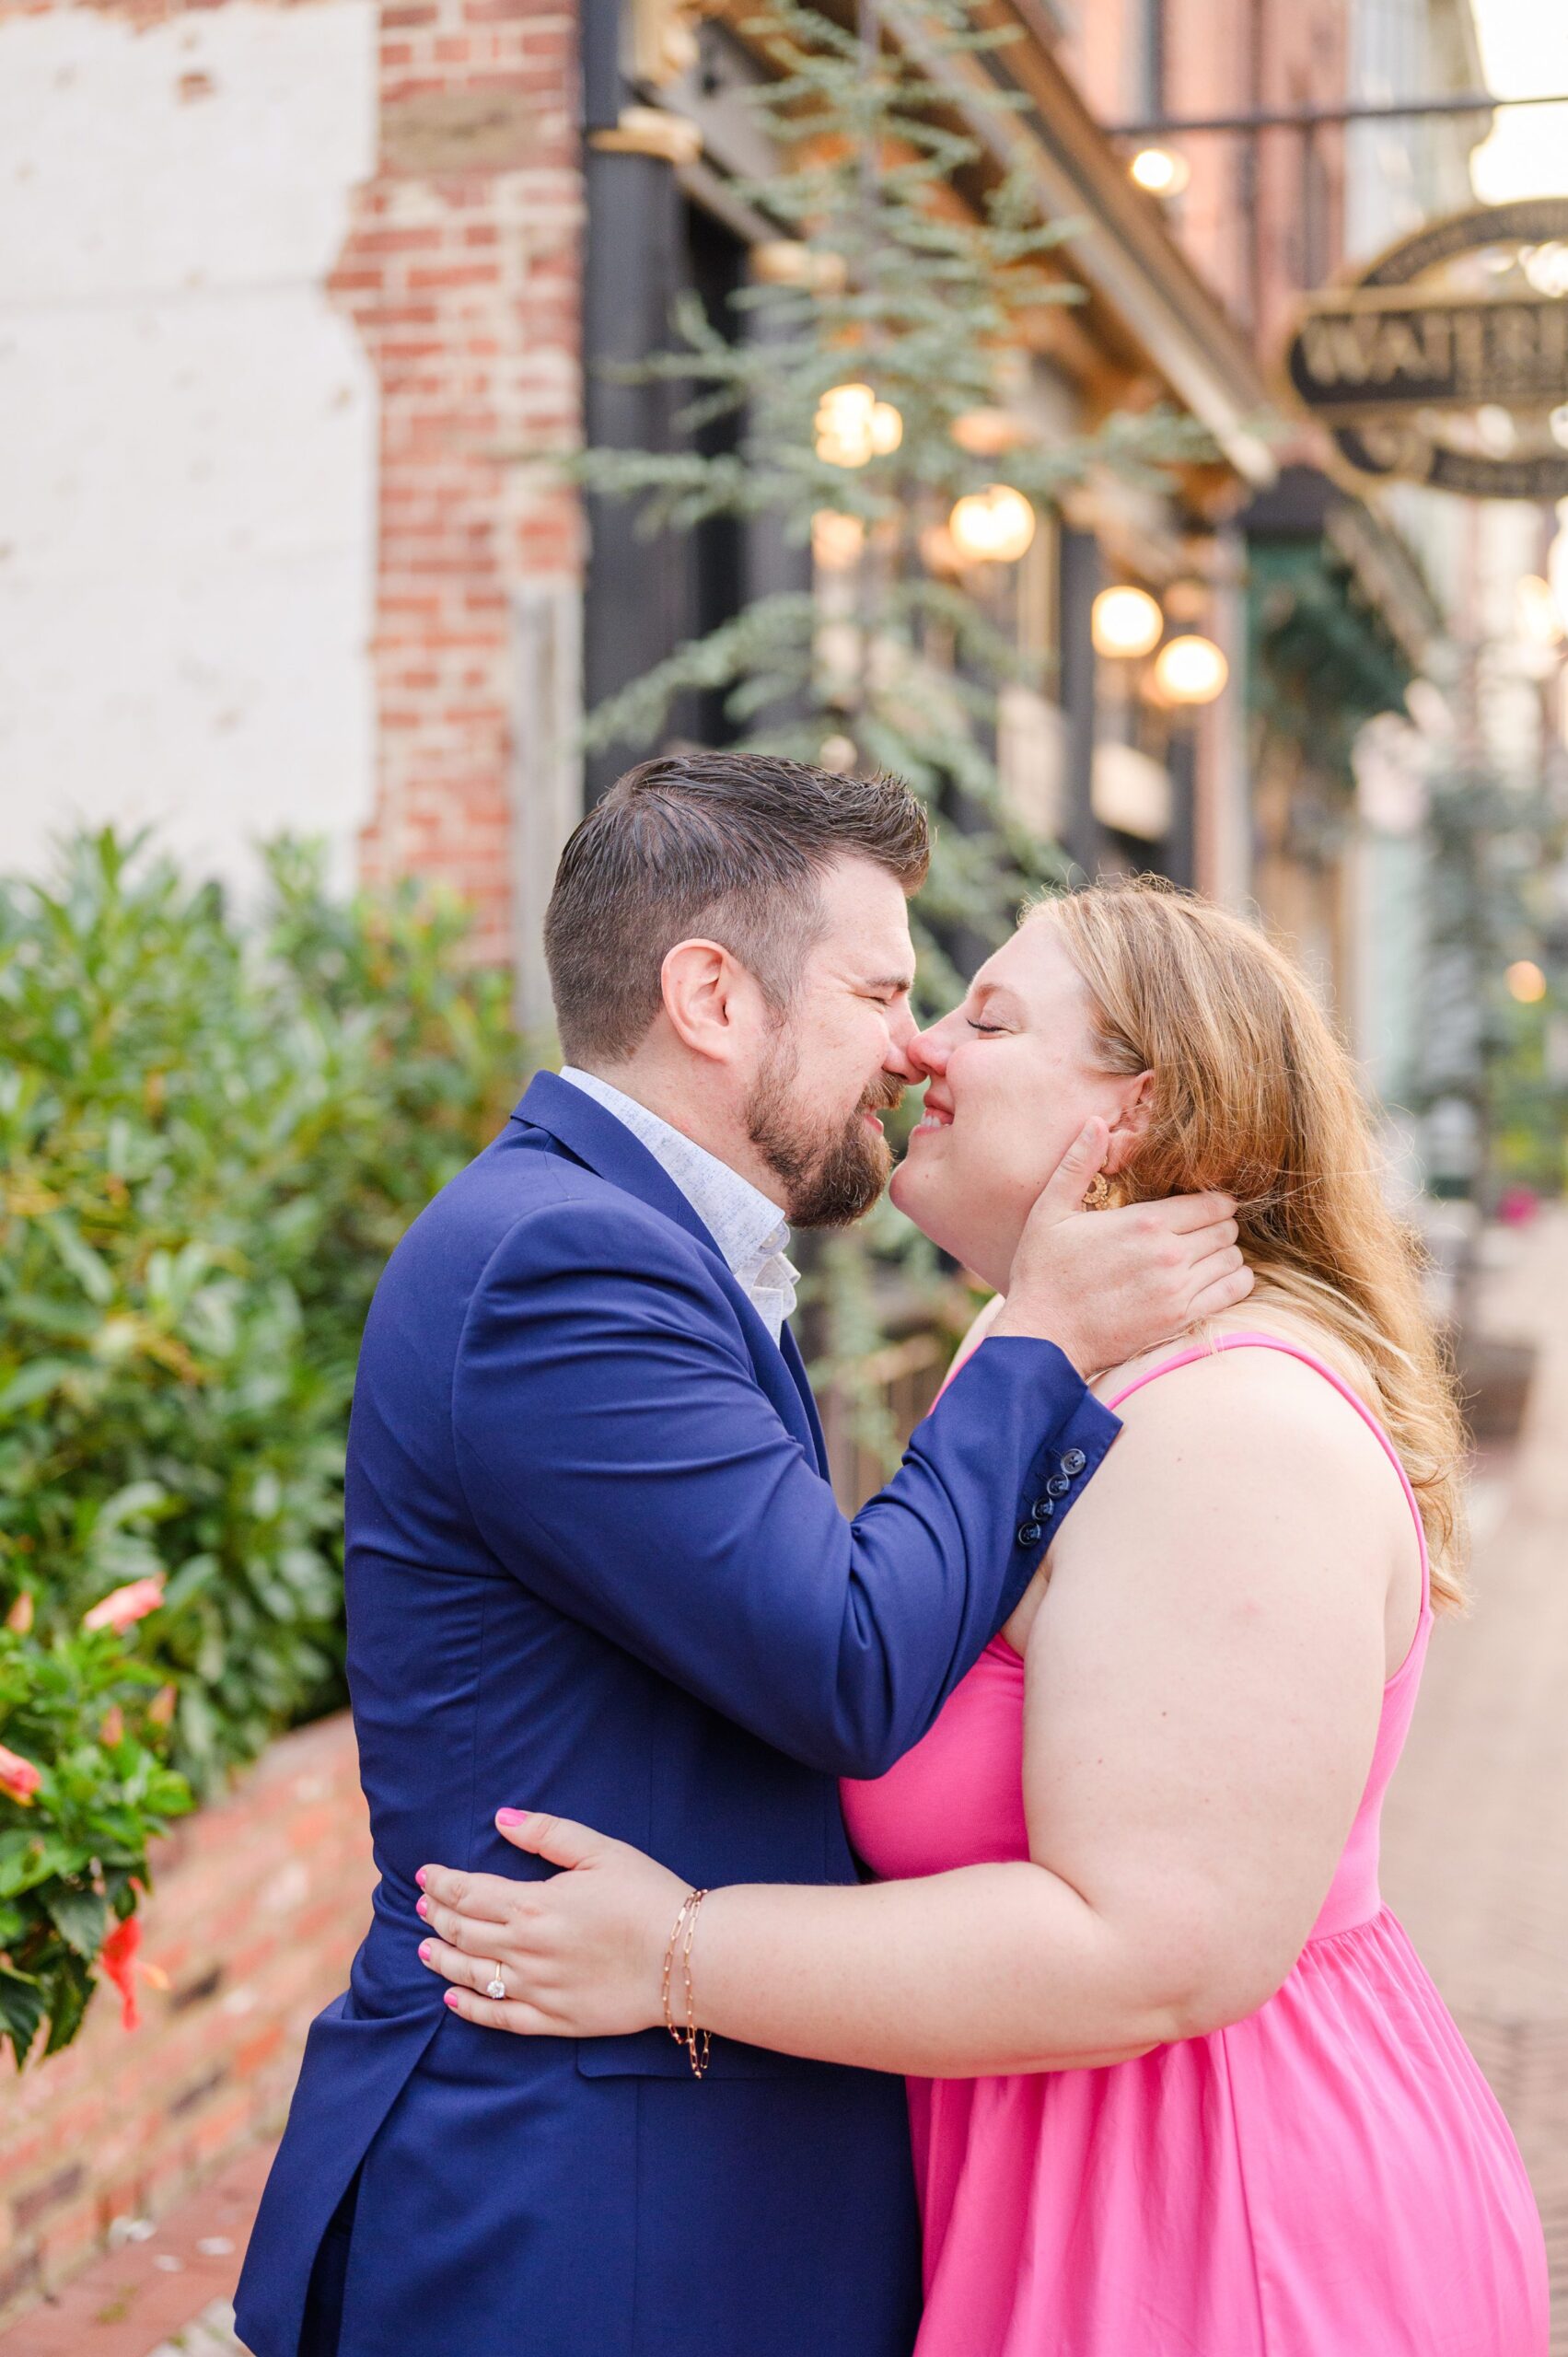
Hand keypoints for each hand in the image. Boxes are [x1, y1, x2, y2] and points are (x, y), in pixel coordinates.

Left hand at [416, 1810, 686, 2037]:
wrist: (685, 1958)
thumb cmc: (646, 1895)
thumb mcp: (601, 1850)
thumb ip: (547, 1833)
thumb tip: (502, 1818)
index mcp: (534, 1904)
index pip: (469, 1893)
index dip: (442, 1883)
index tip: (425, 1874)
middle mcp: (525, 1950)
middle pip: (464, 1932)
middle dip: (437, 1916)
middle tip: (421, 1905)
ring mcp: (536, 1989)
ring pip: (472, 1974)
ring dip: (443, 1959)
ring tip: (424, 1948)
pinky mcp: (553, 2020)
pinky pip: (498, 2018)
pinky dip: (469, 2008)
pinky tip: (452, 1998)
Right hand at [992, 1117, 1251, 1374]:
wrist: (1044, 1337)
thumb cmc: (1043, 1273)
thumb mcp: (1051, 1211)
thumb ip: (1077, 1164)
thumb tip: (1095, 1121)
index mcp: (1144, 1222)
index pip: (1211, 1201)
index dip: (1214, 1200)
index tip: (1203, 1204)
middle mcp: (1169, 1254)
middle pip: (1226, 1228)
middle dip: (1220, 1224)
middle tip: (1202, 1228)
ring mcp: (1178, 1289)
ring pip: (1233, 1259)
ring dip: (1225, 1253)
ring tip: (1205, 1254)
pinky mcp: (1180, 1319)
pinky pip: (1233, 1292)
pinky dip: (1234, 1281)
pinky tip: (1216, 1278)